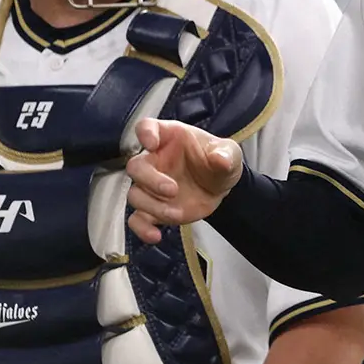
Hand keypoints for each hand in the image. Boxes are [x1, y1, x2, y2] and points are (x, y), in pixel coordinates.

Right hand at [126, 118, 243, 243]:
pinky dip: (141, 229)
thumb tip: (219, 159)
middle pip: (136, 166)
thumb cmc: (219, 160)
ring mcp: (151, 186)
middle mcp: (155, 160)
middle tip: (172, 190)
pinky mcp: (153, 209)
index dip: (145, 133)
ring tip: (176, 214)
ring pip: (135, 195)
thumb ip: (225, 154)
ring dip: (152, 206)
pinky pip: (137, 219)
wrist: (221, 186)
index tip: (151, 143)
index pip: (147, 127)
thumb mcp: (229, 153)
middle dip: (150, 180)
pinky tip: (156, 236)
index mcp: (169, 138)